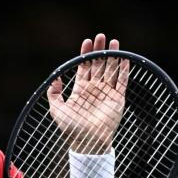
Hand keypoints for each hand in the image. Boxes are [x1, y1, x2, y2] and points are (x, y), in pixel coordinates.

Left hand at [47, 34, 129, 152]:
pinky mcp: (118, 98)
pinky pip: (123, 81)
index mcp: (81, 90)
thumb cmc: (71, 128)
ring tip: (114, 41)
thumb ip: (53, 93)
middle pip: (98, 65)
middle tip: (101, 36)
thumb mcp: (56, 109)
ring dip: (113, 55)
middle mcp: (95, 89)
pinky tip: (124, 57)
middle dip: (99, 50)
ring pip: (111, 69)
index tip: (87, 41)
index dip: (85, 54)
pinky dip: (124, 69)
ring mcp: (107, 93)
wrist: (88, 141)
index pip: (84, 67)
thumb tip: (55, 77)